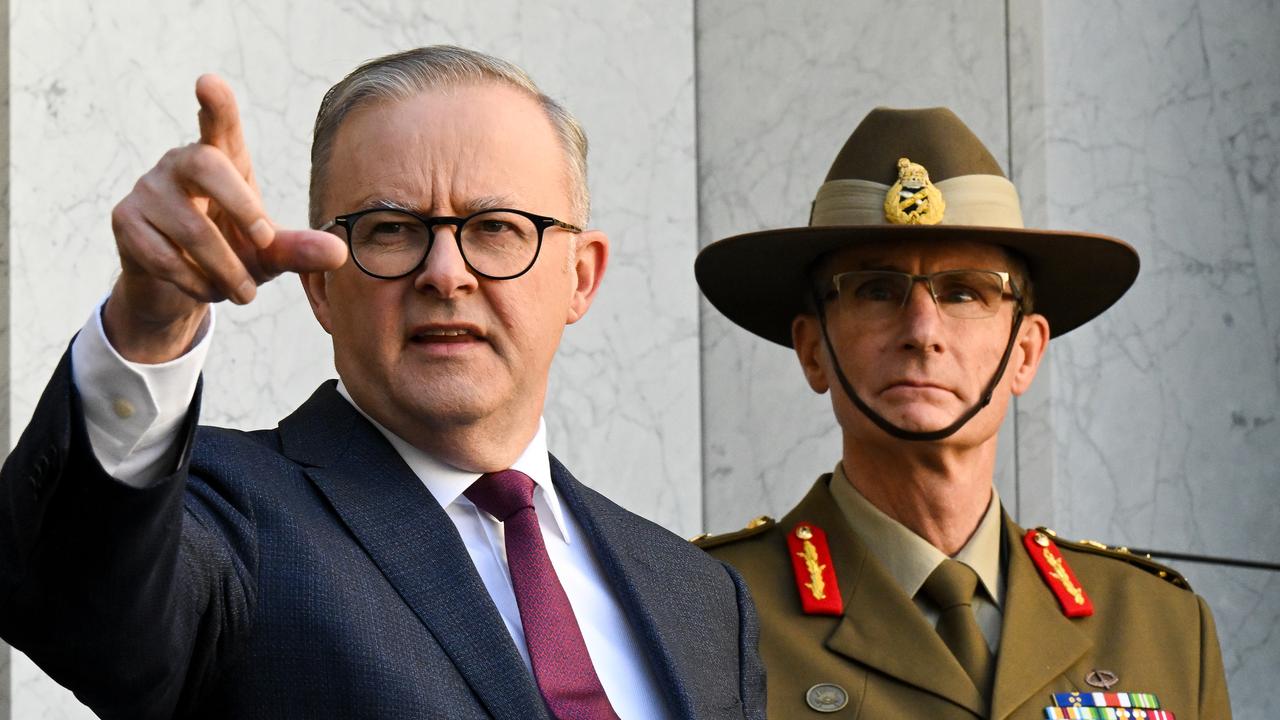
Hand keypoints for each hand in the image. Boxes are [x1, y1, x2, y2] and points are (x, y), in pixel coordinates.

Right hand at [105, 74, 346, 362]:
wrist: (180, 287)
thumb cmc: (231, 254)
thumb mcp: (269, 253)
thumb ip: (299, 249)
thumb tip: (340, 253)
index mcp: (222, 159)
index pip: (219, 124)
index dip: (217, 105)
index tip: (208, 83)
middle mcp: (181, 164)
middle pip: (206, 164)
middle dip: (241, 204)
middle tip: (265, 242)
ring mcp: (148, 189)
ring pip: (190, 226)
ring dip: (224, 268)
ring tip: (243, 293)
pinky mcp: (125, 220)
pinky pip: (164, 255)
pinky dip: (195, 282)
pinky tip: (208, 291)